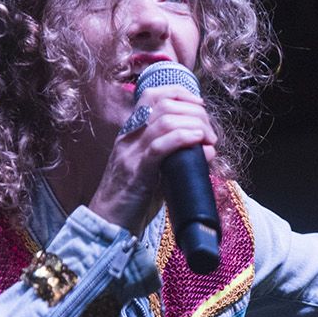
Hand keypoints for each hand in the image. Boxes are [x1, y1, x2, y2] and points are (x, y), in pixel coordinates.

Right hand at [88, 86, 215, 232]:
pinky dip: (183, 138)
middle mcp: (129, 137)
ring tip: (209, 139)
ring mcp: (131, 153)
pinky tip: (198, 141)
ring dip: (194, 124)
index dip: (179, 92)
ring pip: (164, 120)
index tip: (199, 105)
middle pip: (164, 105)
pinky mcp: (137, 172)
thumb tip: (206, 149)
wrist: (107, 224)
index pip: (151, 95)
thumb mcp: (152, 170)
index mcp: (130, 133)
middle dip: (194, 112)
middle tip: (209, 131)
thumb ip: (173, 156)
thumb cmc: (132, 199)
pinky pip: (160, 146)